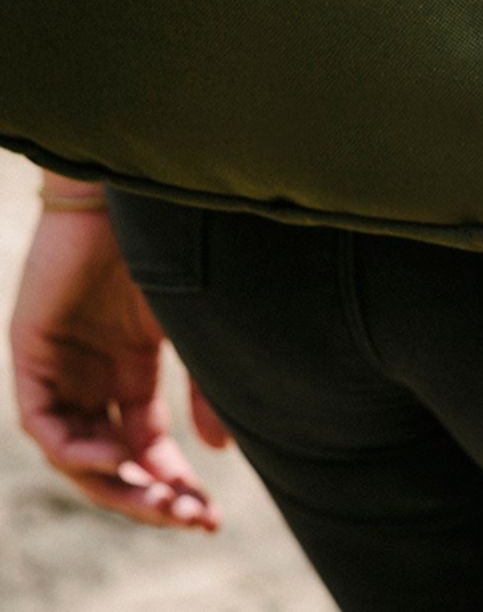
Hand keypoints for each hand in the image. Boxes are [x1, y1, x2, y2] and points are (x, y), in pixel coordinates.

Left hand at [8, 200, 232, 529]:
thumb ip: (204, 390)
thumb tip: (218, 454)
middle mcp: (94, 379)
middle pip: (112, 464)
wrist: (138, 194)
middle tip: (190, 519)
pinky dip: (76, 449)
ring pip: (75, 455)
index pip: (146, 450)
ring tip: (161, 500)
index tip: (209, 516)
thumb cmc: (175, 249)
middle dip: (150, 498)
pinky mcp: (33, 353)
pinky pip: (44, 424)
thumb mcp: (198, 331)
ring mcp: (62, 369)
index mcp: (132, 372)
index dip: (175, 486)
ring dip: (117, 485)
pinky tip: (116, 458)